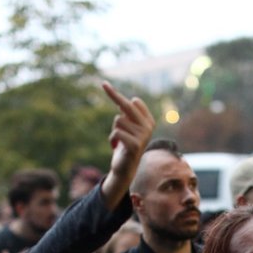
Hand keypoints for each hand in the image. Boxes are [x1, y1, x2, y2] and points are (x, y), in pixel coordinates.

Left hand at [100, 82, 155, 210]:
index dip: (117, 95)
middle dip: (113, 94)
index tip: (105, 85)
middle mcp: (148, 127)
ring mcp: (143, 136)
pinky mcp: (135, 145)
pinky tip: (116, 147)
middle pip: (127, 106)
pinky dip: (112, 139)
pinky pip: (116, 132)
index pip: (135, 102)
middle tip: (103, 83)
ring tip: (119, 140)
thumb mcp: (127, 128)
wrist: (125, 169)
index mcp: (149, 121)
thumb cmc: (124, 145)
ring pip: (119, 120)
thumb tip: (119, 99)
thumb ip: (126, 114)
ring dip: (114, 129)